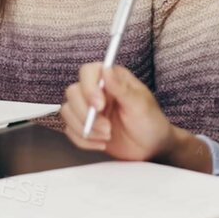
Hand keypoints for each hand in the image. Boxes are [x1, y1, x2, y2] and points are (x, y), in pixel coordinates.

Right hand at [60, 63, 182, 162]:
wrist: (151, 148)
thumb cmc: (151, 122)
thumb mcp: (140, 105)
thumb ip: (121, 88)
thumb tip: (106, 69)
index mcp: (112, 79)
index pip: (88, 72)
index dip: (88, 87)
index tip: (100, 105)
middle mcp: (97, 91)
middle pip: (73, 92)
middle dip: (86, 114)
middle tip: (107, 128)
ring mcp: (89, 109)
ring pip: (67, 111)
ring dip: (85, 128)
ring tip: (107, 136)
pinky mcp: (84, 126)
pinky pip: (69, 130)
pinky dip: (83, 140)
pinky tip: (101, 144)